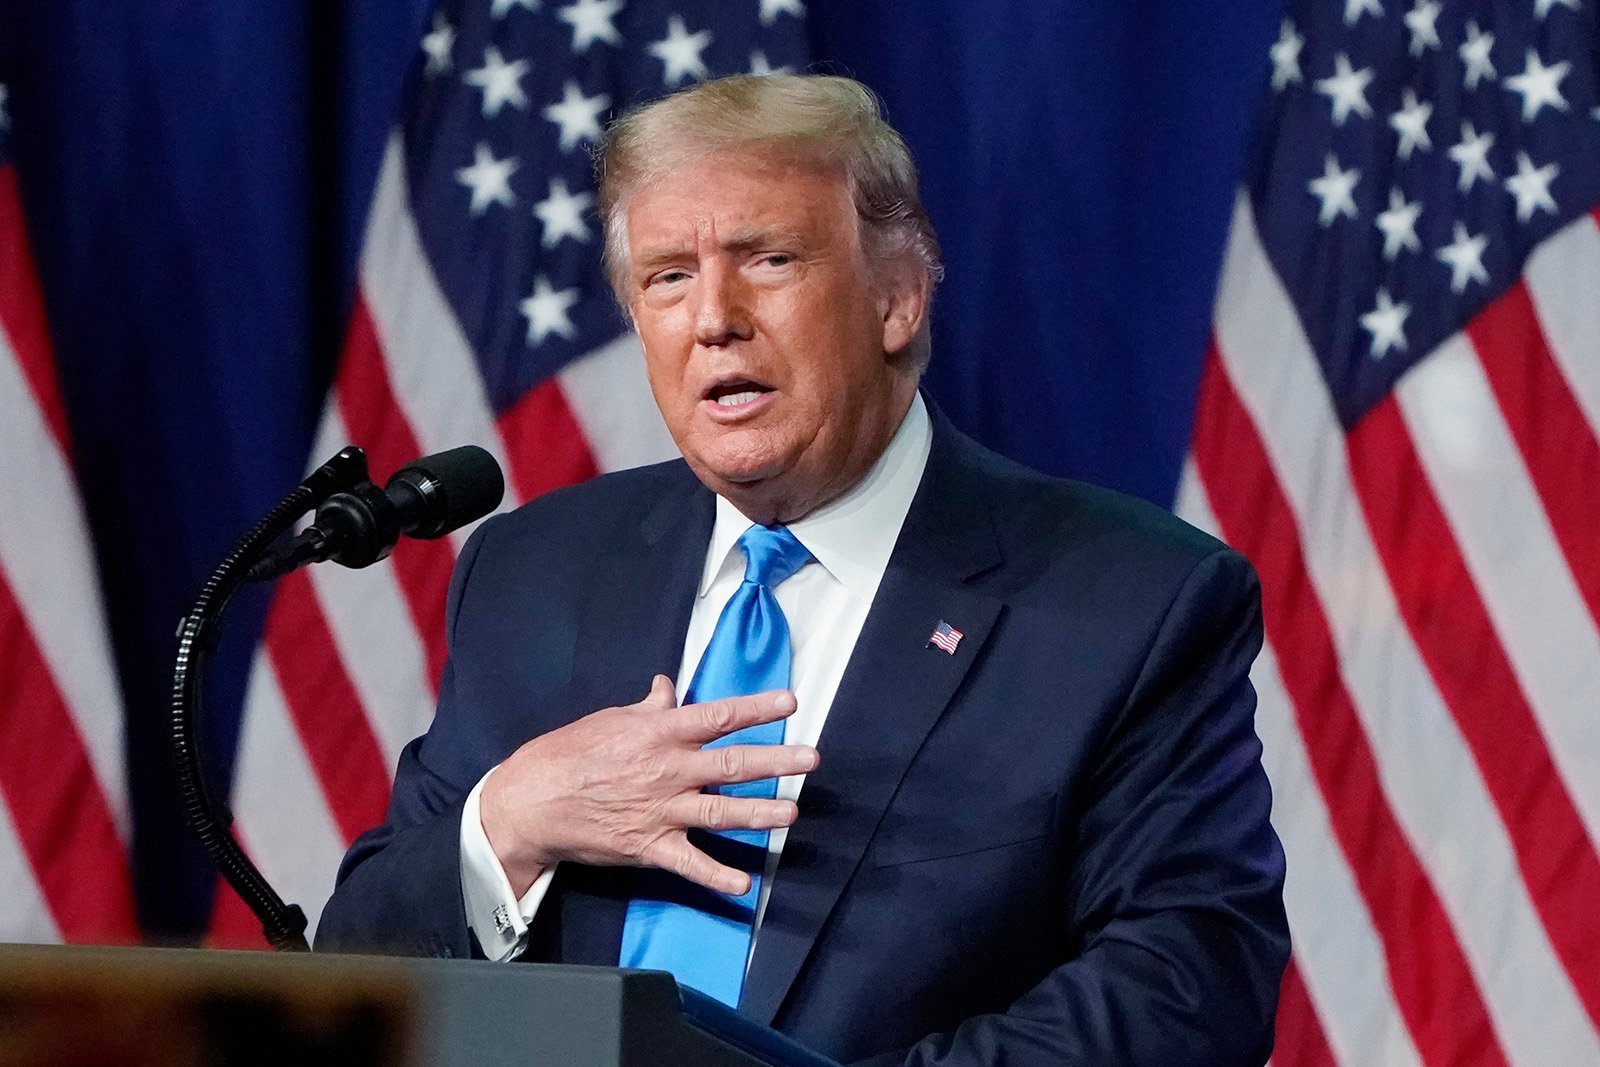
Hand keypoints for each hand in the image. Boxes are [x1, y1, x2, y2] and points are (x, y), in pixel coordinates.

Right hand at [479, 675, 818, 896]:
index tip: (790, 702)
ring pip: (721, 811)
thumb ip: (648, 707)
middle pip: (732, 764)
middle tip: (810, 759)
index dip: (756, 708)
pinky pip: (689, 864)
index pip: (718, 716)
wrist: (530, 801)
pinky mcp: (649, 846)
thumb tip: (668, 687)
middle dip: (776, 761)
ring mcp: (661, 810)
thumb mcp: (610, 719)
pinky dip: (717, 877)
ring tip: (791, 815)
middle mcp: (667, 770)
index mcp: (659, 733)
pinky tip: (743, 886)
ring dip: (760, 814)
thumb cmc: (567, 754)